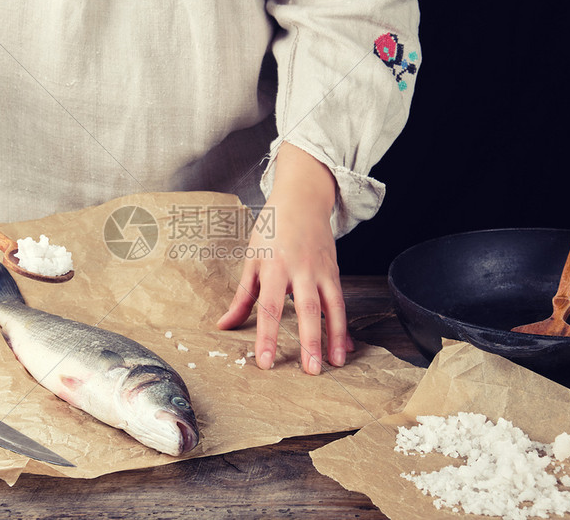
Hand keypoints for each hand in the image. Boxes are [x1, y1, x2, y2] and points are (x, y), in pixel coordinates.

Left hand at [217, 143, 354, 373]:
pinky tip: (345, 346)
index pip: (268, 307)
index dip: (267, 336)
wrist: (302, 198)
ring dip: (335, 337)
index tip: (265, 362)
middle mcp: (300, 269)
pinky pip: (341, 302)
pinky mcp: (335, 271)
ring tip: (335, 364)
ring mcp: (321, 270)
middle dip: (310, 342)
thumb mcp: (251, 259)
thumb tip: (224, 326)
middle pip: (306, 310)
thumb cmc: (272, 229)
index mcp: (273, 266)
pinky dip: (344, 325)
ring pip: (332, 307)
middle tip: (311, 371)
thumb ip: (242, 296)